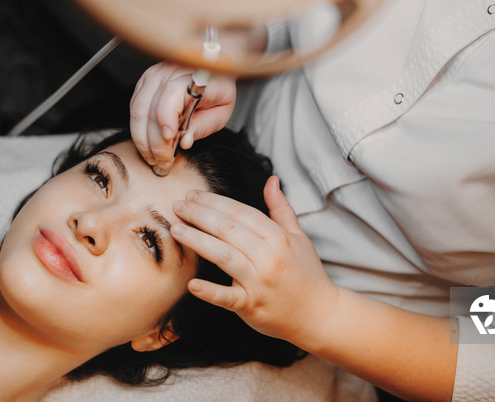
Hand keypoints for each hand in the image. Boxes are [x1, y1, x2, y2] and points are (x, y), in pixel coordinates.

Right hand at [130, 62, 235, 171]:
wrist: (211, 68)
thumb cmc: (218, 90)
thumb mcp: (221, 112)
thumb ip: (203, 126)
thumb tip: (184, 142)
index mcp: (192, 77)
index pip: (172, 94)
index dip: (166, 117)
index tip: (169, 139)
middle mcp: (168, 73)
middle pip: (149, 108)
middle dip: (153, 142)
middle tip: (163, 162)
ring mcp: (152, 77)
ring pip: (137, 111)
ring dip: (142, 140)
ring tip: (154, 158)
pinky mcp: (143, 84)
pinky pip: (134, 110)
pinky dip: (139, 131)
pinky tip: (149, 145)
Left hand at [170, 176, 339, 344]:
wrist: (319, 314)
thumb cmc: (306, 274)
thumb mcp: (298, 237)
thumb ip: (281, 209)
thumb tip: (271, 180)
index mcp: (279, 238)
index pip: (242, 213)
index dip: (216, 202)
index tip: (194, 195)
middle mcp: (269, 257)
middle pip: (228, 229)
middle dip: (200, 215)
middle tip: (178, 206)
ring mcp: (260, 282)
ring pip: (223, 256)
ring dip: (197, 240)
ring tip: (176, 229)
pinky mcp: (252, 306)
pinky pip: (228, 297)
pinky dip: (209, 292)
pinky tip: (191, 283)